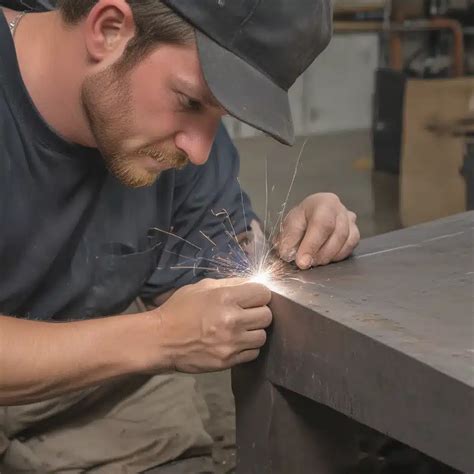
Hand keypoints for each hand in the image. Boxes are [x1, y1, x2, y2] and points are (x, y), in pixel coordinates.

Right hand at [151, 278, 271, 372]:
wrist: (161, 339)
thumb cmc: (179, 309)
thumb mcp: (201, 287)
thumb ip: (228, 284)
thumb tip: (250, 283)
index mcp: (225, 297)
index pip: (263, 293)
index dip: (259, 294)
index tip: (252, 297)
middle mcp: (232, 320)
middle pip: (267, 315)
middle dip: (259, 312)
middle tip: (247, 313)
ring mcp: (231, 343)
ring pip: (262, 336)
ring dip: (254, 331)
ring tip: (241, 329)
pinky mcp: (228, 360)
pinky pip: (253, 353)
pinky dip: (248, 347)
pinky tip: (236, 342)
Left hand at [276, 193, 359, 269]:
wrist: (310, 217)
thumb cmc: (301, 219)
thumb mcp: (289, 225)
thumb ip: (288, 239)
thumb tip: (288, 254)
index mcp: (323, 202)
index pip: (321, 224)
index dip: (311, 245)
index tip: (302, 261)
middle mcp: (340, 209)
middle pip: (337, 234)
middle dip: (320, 254)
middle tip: (306, 263)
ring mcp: (350, 220)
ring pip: (346, 242)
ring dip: (329, 256)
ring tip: (314, 260)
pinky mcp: (355, 232)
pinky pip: (351, 246)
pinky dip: (338, 256)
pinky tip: (326, 257)